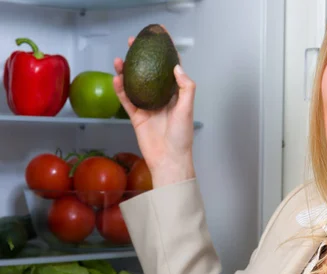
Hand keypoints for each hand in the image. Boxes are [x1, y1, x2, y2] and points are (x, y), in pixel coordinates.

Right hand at [113, 34, 196, 187]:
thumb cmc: (182, 137)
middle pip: (149, 71)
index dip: (166, 52)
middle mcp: (161, 98)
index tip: (160, 37)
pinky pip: (126, 99)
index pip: (171, 68)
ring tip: (120, 58)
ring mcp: (148, 106)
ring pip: (134, 83)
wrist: (169, 159)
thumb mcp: (187, 109)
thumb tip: (177, 67)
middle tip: (133, 42)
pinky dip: (120, 89)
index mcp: (176, 95)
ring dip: (127, 70)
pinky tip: (116, 78)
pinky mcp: (137, 116)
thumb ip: (185, 87)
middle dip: (141, 56)